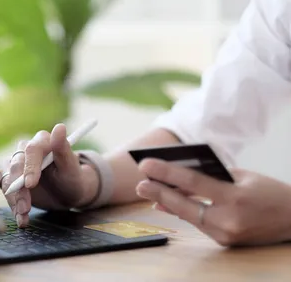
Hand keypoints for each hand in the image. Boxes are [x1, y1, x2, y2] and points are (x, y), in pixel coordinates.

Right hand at [0, 124, 98, 226]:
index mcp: (42, 142)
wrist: (69, 192)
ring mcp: (17, 164)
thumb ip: (64, 149)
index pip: (31, 151)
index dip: (29, 167)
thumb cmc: (73, 178)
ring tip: (22, 216)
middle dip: (19, 191)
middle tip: (25, 209)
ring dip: (12, 199)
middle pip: (15, 167)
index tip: (30, 184)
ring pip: (7, 179)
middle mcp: (26, 150)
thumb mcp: (72, 167)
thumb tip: (60, 127)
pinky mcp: (11, 177)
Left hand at [136, 158, 290, 245]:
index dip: (166, 173)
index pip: (193, 183)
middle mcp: (230, 219)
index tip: (145, 164)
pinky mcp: (224, 242)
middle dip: (158, 192)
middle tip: (139, 183)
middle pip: (185, 205)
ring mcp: (226, 234)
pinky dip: (183, 211)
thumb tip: (177, 178)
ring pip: (188, 216)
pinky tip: (165, 203)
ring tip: (148, 190)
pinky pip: (198, 223)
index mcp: (236, 197)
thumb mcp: (243, 177)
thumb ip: (211, 176)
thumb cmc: (268, 192)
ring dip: (167, 202)